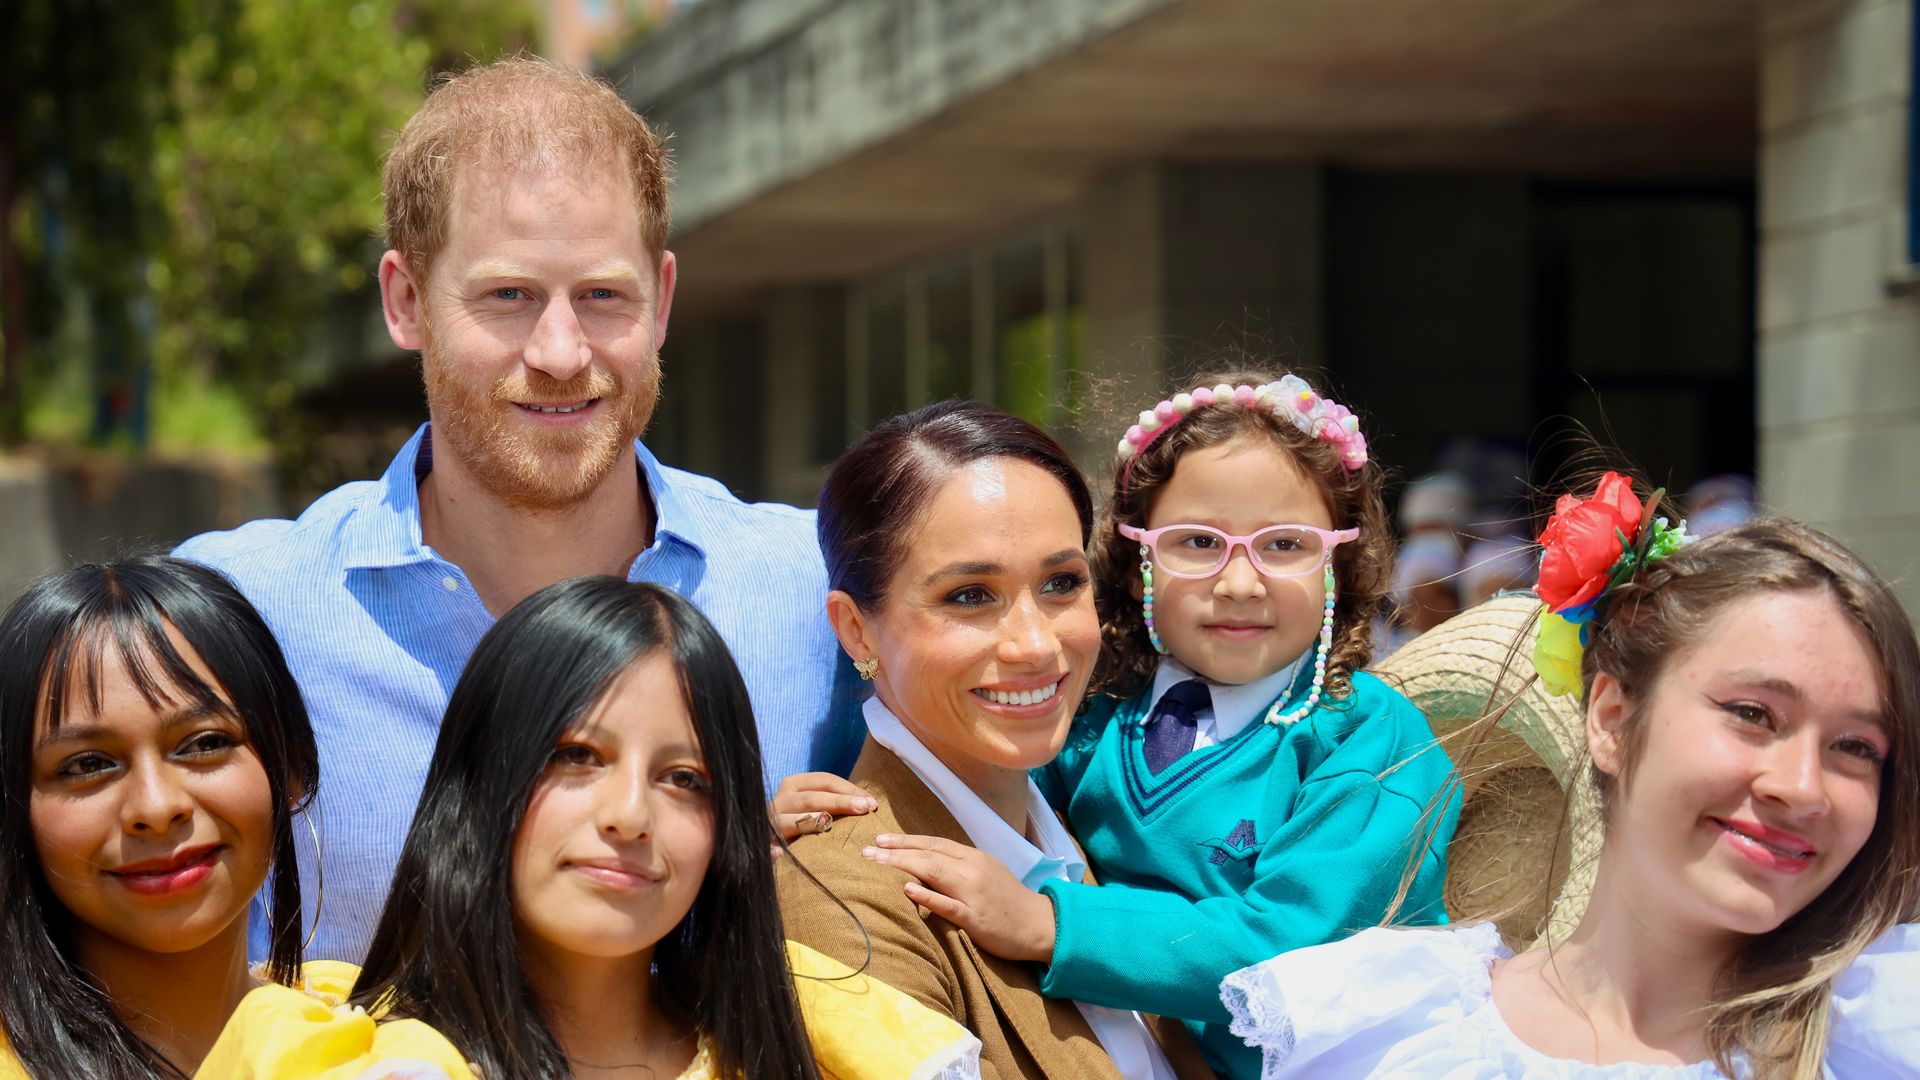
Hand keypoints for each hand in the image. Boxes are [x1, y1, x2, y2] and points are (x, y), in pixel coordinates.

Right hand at [770, 771, 878, 842]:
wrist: (764, 836)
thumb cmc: (802, 818)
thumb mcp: (815, 803)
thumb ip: (835, 800)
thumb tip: (871, 804)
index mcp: (795, 784)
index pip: (825, 781)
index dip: (850, 790)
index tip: (872, 803)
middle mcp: (780, 800)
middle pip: (812, 798)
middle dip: (839, 802)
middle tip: (865, 808)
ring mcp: (771, 822)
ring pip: (792, 821)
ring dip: (811, 822)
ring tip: (828, 824)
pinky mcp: (765, 844)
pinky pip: (769, 848)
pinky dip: (774, 851)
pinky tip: (780, 854)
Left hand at [863, 833, 1056, 962]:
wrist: (1039, 924)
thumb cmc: (1008, 900)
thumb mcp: (986, 873)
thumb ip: (959, 867)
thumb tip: (928, 863)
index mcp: (974, 858)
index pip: (934, 843)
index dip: (906, 840)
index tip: (880, 839)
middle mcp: (972, 869)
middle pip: (928, 854)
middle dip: (895, 850)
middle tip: (867, 850)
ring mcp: (974, 893)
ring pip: (934, 872)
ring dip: (902, 865)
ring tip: (876, 862)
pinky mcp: (976, 918)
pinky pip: (948, 905)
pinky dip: (927, 896)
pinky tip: (907, 889)